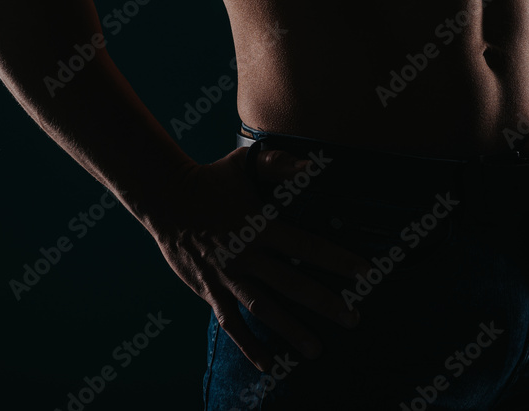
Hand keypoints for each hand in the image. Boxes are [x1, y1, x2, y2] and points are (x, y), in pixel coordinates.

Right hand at [141, 146, 372, 371]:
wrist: (164, 199)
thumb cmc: (211, 179)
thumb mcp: (244, 163)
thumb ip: (279, 165)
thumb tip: (314, 166)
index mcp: (258, 225)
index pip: (305, 245)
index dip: (336, 259)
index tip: (365, 272)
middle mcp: (245, 254)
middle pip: (291, 284)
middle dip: (324, 303)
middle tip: (353, 319)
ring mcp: (226, 276)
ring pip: (263, 309)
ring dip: (290, 331)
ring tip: (316, 350)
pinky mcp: (209, 290)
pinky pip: (231, 323)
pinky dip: (248, 346)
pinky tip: (269, 365)